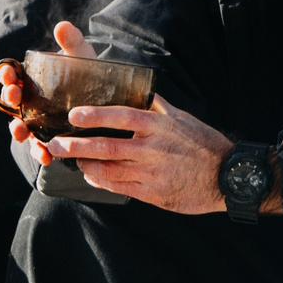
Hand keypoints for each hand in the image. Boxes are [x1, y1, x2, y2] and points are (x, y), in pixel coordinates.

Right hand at [0, 21, 99, 143]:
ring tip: (20, 131)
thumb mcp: (82, 56)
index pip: (13, 76)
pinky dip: (41, 153)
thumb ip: (72, 42)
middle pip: (13, 102)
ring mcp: (39, 122)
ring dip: (17, 130)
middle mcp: (32, 101)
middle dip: (9, 98)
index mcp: (33, 79)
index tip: (9, 73)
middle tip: (14, 96)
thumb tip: (62, 26)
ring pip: (22, 128)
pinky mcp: (51, 139)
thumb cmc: (90, 73)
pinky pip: (41, 148)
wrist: (109, 99)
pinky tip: (46, 156)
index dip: (7, 75)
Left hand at [44, 93, 235, 212]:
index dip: (96, 115)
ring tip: (70, 159)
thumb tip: (136, 89)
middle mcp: (155, 149)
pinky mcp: (154, 194)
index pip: (122, 116)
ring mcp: (153, 173)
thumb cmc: (203, 143)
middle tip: (55, 144)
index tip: (74, 115)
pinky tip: (90, 174)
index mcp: (160, 126)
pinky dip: (101, 181)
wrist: (228, 177)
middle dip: (76, 146)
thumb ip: (155, 106)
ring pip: (109, 170)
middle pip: (108, 147)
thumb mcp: (181, 118)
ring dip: (85, 165)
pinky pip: (120, 187)